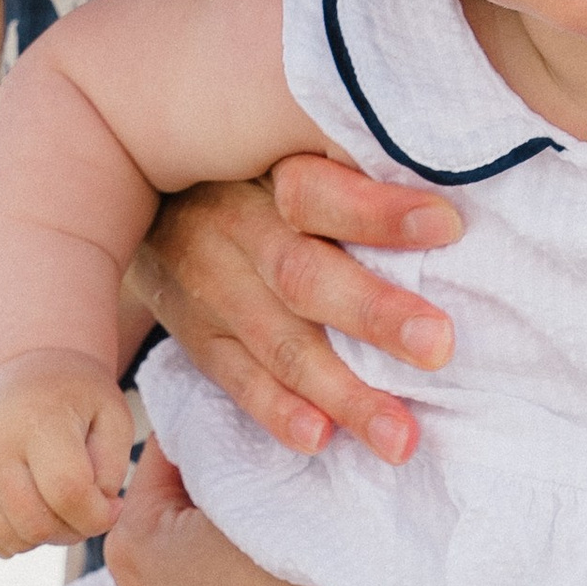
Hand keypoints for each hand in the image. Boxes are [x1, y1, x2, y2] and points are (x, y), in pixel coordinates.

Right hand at [0, 349, 135, 554]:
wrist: (25, 375)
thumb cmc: (78, 400)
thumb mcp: (114, 418)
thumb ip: (112, 470)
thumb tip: (93, 514)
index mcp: (38, 422)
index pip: (68, 493)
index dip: (99, 515)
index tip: (112, 505)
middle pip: (37, 524)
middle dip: (74, 530)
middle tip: (88, 509)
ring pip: (13, 539)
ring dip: (47, 536)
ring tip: (62, 505)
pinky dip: (21, 534)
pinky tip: (36, 505)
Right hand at [123, 160, 461, 463]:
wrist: (135, 189)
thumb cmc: (249, 171)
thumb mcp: (282, 146)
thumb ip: (350, 167)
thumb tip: (450, 191)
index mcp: (266, 173)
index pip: (317, 191)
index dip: (378, 211)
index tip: (447, 227)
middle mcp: (233, 229)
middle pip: (303, 274)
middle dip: (373, 314)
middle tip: (438, 347)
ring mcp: (210, 288)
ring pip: (279, 344)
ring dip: (342, 393)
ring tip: (400, 437)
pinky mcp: (197, 336)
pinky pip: (235, 378)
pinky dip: (276, 411)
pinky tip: (320, 439)